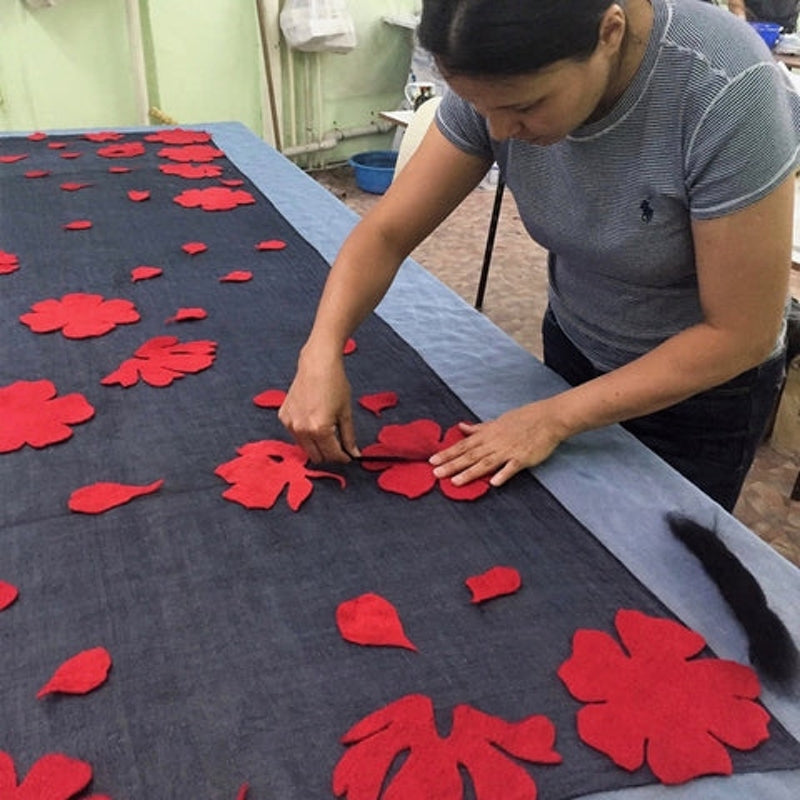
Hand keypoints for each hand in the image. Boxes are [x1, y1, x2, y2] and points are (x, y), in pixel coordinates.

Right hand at [278, 348, 357, 463]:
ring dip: (317, 446)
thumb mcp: (345, 413)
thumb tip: (354, 454)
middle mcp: (302, 429)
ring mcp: (290, 424)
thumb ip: (349, 437)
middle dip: (330, 455)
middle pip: (317, 456)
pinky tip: (313, 421)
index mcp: (320, 429)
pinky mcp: (284, 417)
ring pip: (305, 448)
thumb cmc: (334, 384)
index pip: (332, 454)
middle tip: (339, 447)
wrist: (317, 365)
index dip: (343, 458)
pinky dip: (305, 434)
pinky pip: (295, 435)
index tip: (349, 456)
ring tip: (327, 432)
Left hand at [429, 401, 566, 486]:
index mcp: (488, 434)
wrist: (549, 418)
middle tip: (435, 473)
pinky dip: (503, 474)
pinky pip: (511, 467)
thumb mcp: (497, 421)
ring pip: (485, 463)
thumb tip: (461, 427)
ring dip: (470, 472)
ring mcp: (509, 450)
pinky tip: (493, 483)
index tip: (432, 460)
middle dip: (452, 464)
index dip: (447, 453)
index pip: (463, 445)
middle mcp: (495, 442)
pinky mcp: (523, 458)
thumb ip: (479, 428)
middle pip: (470, 455)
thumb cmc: (523, 418)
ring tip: (455, 482)